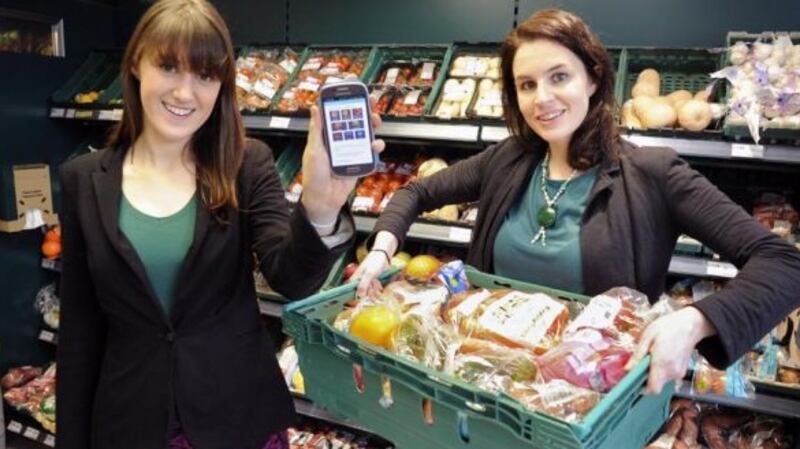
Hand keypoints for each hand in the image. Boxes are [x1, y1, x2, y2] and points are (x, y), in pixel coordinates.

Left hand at [301, 96, 385, 224]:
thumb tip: (315, 107)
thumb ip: (317, 129)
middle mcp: (340, 141)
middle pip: (355, 121)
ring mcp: (351, 151)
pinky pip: (371, 153)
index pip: (337, 113)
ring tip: (375, 122)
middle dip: (364, 109)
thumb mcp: (313, 150)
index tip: (352, 88)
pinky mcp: (359, 163)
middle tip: (371, 101)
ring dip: (372, 126)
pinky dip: (376, 149)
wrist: (323, 200)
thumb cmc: (313, 176)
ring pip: (366, 134)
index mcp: (327, 135)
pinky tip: (375, 146)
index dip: (345, 100)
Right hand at [353, 250, 389, 297]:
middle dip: (370, 291)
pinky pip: (375, 292)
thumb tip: (360, 296)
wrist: (383, 258)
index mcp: (354, 281)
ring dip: (375, 289)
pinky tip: (379, 282)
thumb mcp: (369, 274)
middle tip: (373, 282)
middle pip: (363, 296)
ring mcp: (366, 285)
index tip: (365, 291)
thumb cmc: (374, 263)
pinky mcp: (372, 286)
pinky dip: (378, 288)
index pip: (352, 293)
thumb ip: (363, 285)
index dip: (358, 295)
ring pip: (370, 294)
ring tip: (376, 280)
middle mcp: (359, 284)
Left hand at [626, 306, 715, 394]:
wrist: (690, 325)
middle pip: (656, 385)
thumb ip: (638, 355)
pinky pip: (668, 376)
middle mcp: (672, 372)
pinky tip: (661, 357)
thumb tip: (628, 369)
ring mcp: (679, 373)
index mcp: (662, 363)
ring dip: (654, 373)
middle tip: (641, 363)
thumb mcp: (647, 336)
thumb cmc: (668, 327)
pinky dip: (662, 370)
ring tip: (652, 356)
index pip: (653, 389)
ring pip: (661, 381)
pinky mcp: (682, 372)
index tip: (634, 380)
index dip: (642, 389)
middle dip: (646, 378)